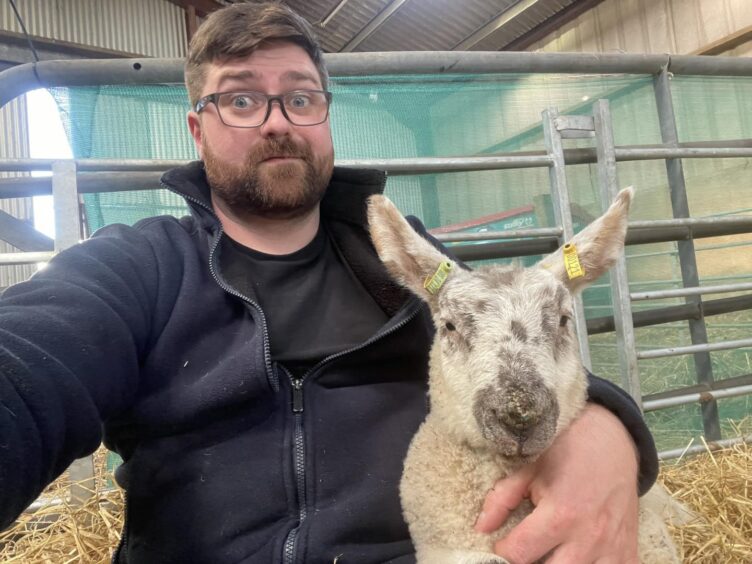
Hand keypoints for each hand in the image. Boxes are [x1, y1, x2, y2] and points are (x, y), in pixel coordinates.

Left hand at [474, 403, 639, 563]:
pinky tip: (579, 556)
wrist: (611, 437)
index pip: (520, 554)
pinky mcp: (629, 550)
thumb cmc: (567, 449)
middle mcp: (588, 538)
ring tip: (550, 552)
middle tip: (526, 551)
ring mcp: (612, 548)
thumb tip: (481, 527)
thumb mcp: (529, 468)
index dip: (503, 552)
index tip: (501, 545)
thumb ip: (502, 499)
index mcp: (560, 515)